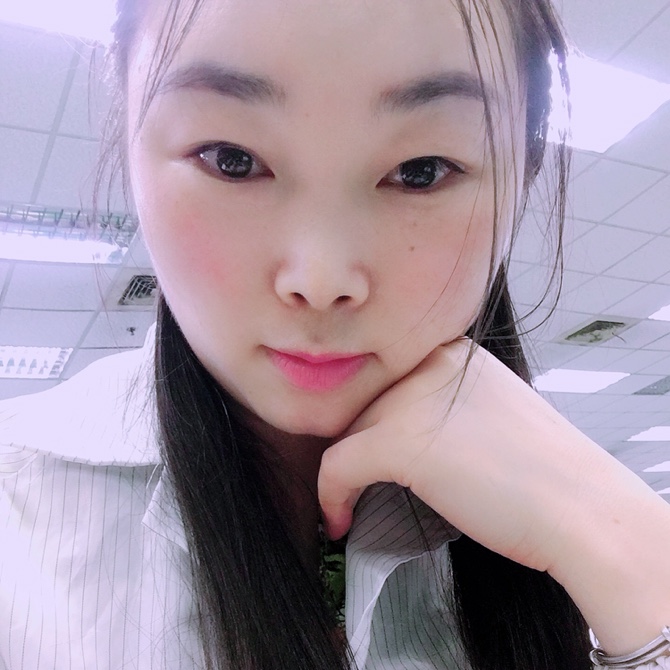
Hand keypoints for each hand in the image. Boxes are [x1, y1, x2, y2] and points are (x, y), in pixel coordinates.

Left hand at [318, 337, 669, 653]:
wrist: (582, 511)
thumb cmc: (545, 473)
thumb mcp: (488, 412)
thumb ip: (442, 406)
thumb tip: (398, 430)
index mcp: (454, 351)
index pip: (389, 377)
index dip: (372, 417)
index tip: (365, 452)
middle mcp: (429, 362)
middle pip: (366, 402)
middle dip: (358, 445)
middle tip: (353, 483)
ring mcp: (412, 398)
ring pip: (348, 430)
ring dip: (342, 471)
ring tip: (346, 503)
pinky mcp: (399, 440)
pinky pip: (338, 466)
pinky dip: (331, 497)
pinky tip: (339, 521)